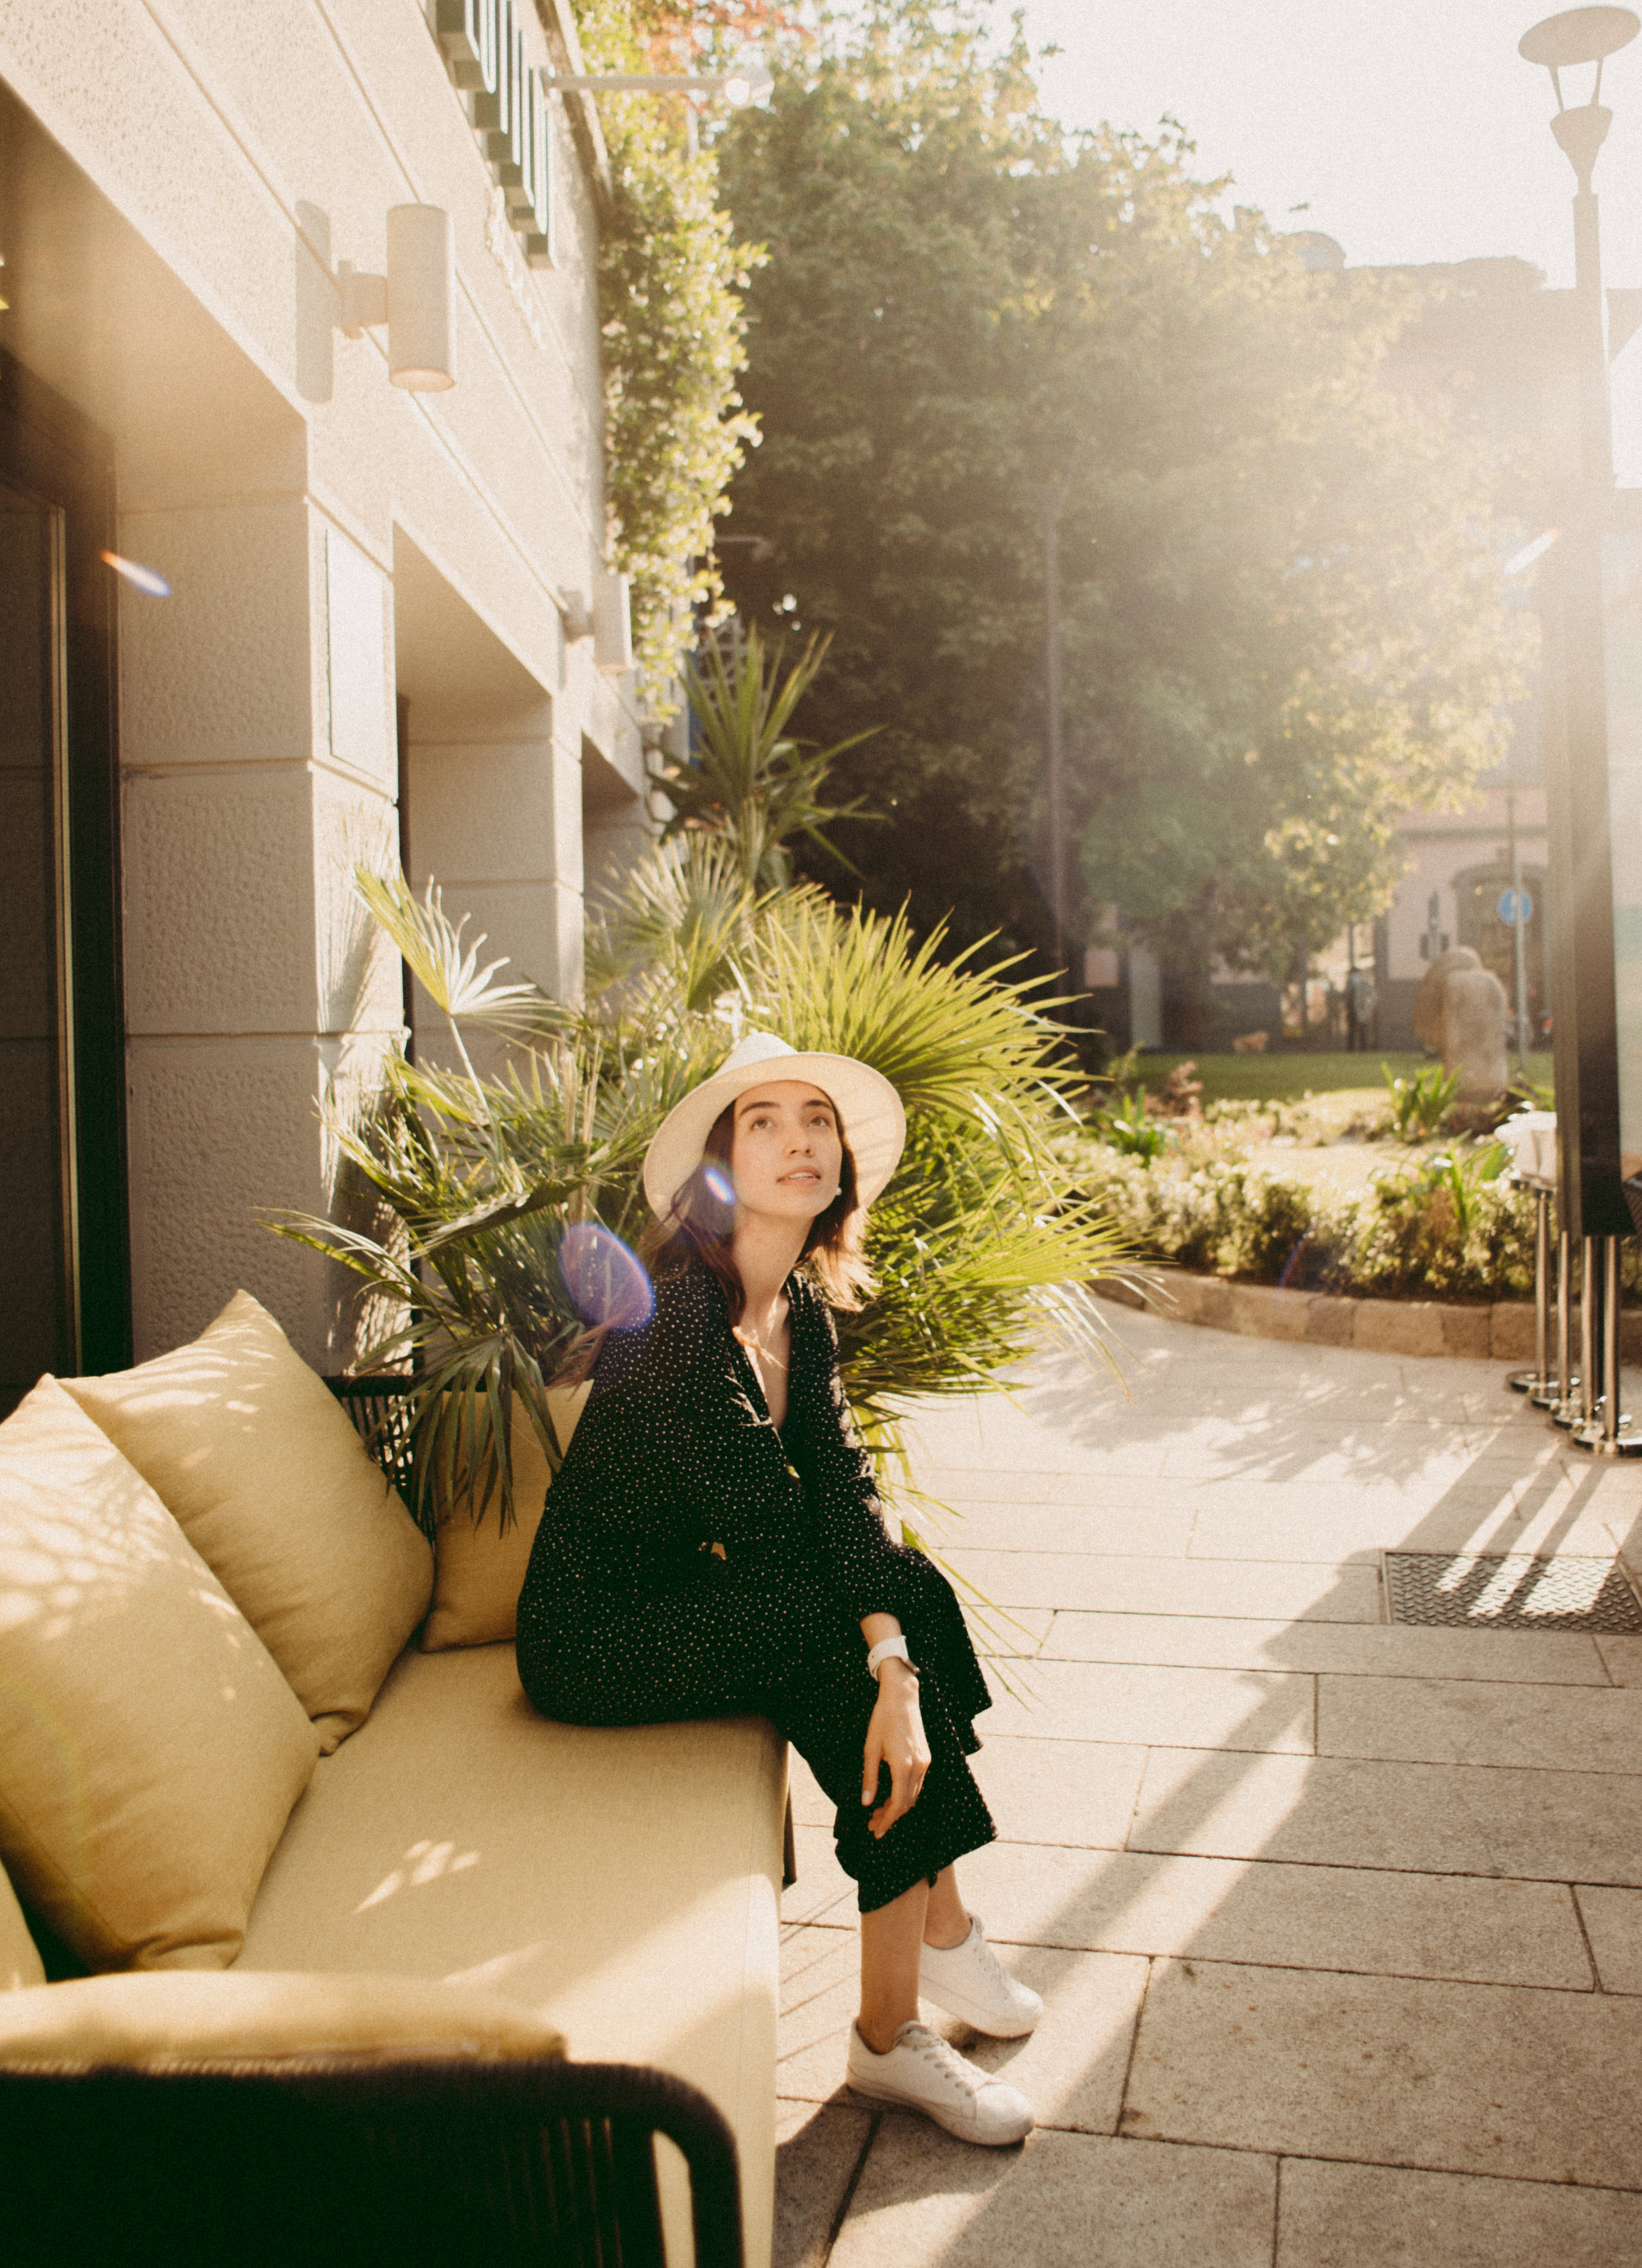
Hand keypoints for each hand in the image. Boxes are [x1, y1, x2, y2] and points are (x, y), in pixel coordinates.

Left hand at [861, 1660, 930, 1839]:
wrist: (902, 1697)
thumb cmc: (883, 1720)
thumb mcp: (870, 1749)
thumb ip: (870, 1778)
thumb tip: (866, 1803)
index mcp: (903, 1766)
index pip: (898, 1804)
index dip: (887, 1821)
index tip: (876, 1831)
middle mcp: (918, 1767)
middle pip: (907, 1803)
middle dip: (890, 1817)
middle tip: (872, 1824)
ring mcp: (925, 1762)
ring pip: (913, 1795)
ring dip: (897, 1807)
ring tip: (878, 1813)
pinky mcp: (926, 1758)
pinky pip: (917, 1784)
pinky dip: (905, 1795)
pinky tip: (891, 1796)